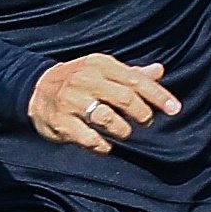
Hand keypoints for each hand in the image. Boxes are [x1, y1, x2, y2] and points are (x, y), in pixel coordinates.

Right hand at [27, 53, 178, 151]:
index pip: (136, 80)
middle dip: (143, 115)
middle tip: (145, 122)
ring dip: (124, 131)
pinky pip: (91, 140)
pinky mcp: (62, 123)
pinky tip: (105, 145)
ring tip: (123, 131)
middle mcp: (86, 80)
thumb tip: (160, 71)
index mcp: (99, 65)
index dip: (158, 96)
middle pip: (126, 99)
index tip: (175, 109)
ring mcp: (72, 102)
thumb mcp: (102, 70)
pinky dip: (104, 146)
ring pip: (110, 120)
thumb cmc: (77, 80)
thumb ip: (131, 73)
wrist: (35, 90)